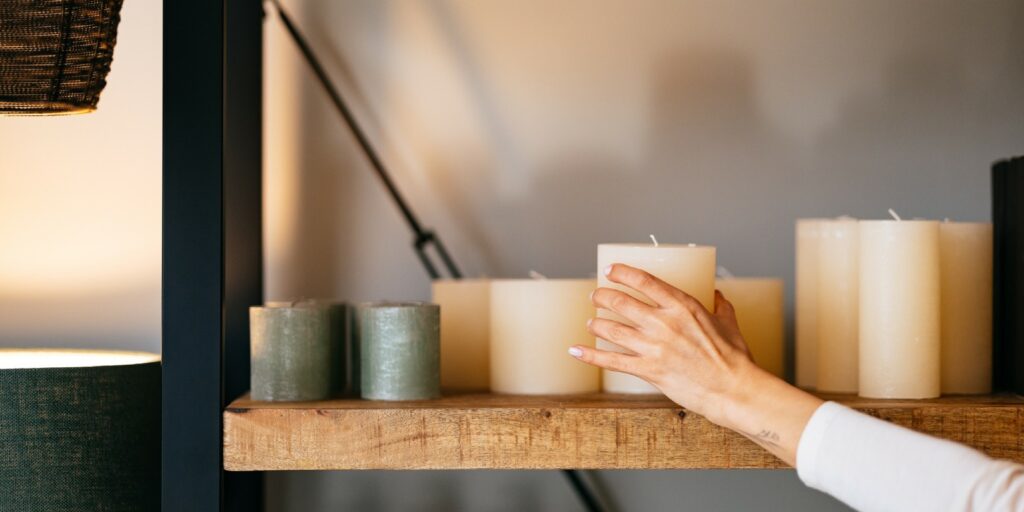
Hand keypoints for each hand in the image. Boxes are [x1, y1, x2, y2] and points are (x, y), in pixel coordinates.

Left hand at [570, 263, 822, 465]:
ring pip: (612, 329)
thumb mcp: (729, 323)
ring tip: (592, 321)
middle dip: (602, 296)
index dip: (622, 273)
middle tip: (596, 296)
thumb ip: (720, 305)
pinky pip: (611, 361)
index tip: (610, 270)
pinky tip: (576, 350)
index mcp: (682, 306)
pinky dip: (590, 355)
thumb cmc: (734, 358)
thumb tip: (717, 294)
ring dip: (597, 323)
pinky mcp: (648, 370)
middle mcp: (663, 323)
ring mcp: (653, 347)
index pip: (643, 281)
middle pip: (620, 302)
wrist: (733, 390)